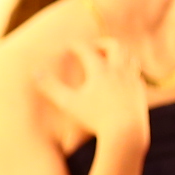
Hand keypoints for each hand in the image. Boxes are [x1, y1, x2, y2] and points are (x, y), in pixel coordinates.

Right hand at [34, 35, 151, 154]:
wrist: (126, 131)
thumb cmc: (95, 119)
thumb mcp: (68, 103)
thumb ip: (50, 87)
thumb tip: (34, 72)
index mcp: (100, 70)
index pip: (87, 50)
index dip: (76, 46)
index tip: (69, 46)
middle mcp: (118, 70)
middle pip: (115, 46)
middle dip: (103, 43)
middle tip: (94, 46)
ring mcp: (132, 79)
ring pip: (129, 56)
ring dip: (118, 53)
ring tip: (108, 57)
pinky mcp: (140, 89)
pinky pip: (136, 72)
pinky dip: (127, 68)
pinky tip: (120, 76)